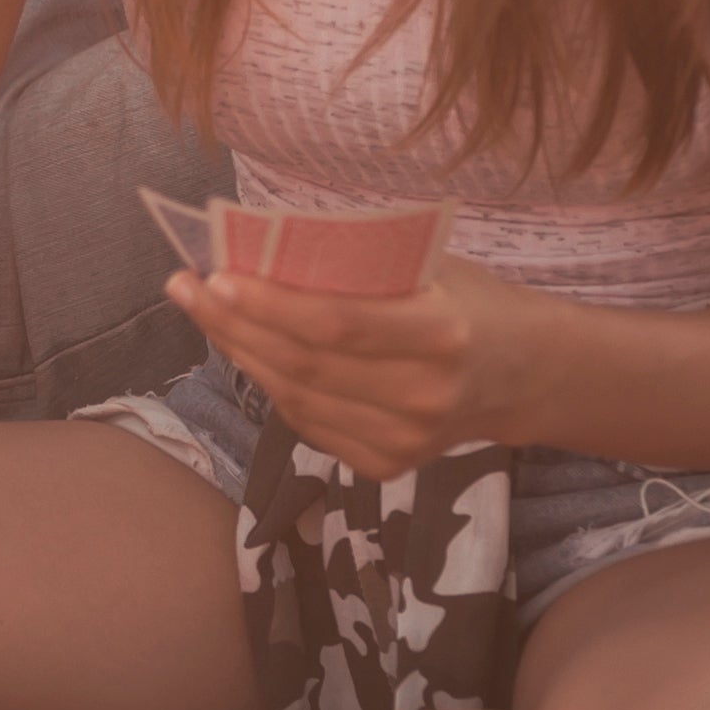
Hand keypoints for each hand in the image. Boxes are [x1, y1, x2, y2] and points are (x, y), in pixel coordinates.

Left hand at [174, 251, 548, 476]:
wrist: (523, 376)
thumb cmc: (466, 301)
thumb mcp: (429, 267)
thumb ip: (359, 264)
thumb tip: (261, 243)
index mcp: (440, 334)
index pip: (334, 323)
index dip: (269, 303)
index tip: (215, 274)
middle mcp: (423, 396)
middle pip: (303, 364)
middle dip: (233, 323)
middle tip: (186, 287)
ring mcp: (405, 440)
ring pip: (295, 398)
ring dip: (241, 352)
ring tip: (205, 310)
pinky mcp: (387, 466)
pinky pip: (308, 423)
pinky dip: (272, 384)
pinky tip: (248, 349)